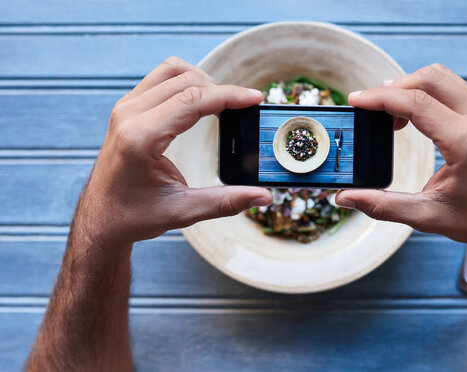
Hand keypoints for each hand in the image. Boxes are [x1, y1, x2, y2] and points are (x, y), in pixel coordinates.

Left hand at [79, 56, 271, 246]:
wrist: (100, 219)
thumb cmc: (135, 216)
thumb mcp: (183, 211)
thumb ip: (226, 202)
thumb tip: (263, 196)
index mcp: (141, 137)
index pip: (193, 100)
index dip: (229, 96)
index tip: (255, 98)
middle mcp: (129, 116)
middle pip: (185, 79)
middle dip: (220, 89)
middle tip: (243, 107)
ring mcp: (125, 109)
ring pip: (171, 71)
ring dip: (201, 80)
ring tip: (222, 102)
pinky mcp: (126, 109)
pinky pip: (159, 80)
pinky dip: (185, 84)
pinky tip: (199, 102)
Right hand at [336, 64, 466, 250]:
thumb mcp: (426, 216)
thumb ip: (382, 205)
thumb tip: (345, 198)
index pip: (416, 102)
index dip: (380, 98)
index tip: (355, 100)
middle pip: (429, 78)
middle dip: (392, 87)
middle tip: (368, 108)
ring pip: (440, 77)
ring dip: (409, 87)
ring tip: (388, 114)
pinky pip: (451, 87)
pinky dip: (425, 92)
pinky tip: (410, 116)